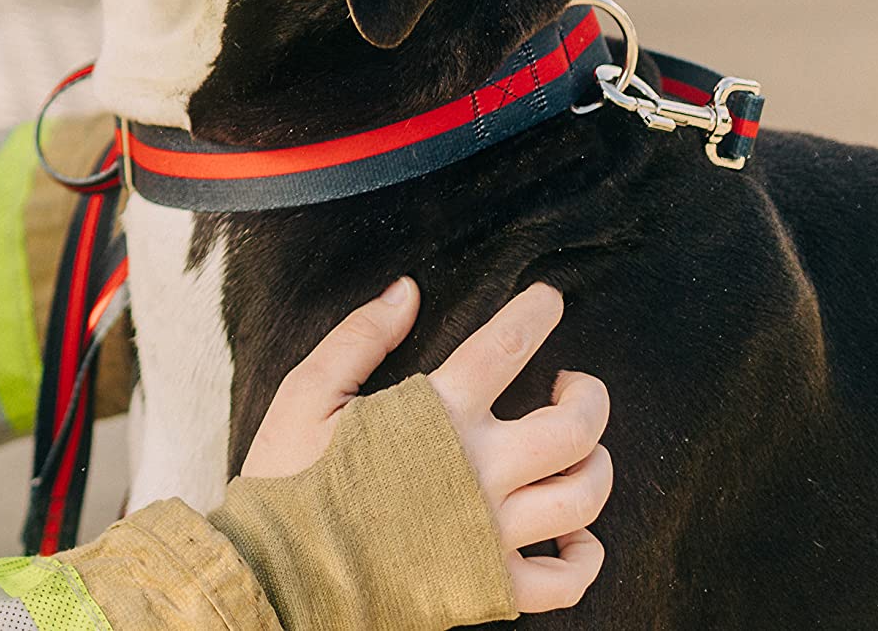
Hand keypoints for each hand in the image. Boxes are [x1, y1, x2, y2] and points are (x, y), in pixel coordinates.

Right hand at [239, 277, 610, 613]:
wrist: (279, 570)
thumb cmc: (289, 478)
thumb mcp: (308, 392)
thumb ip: (360, 336)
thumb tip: (407, 291)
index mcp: (433, 417)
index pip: (504, 348)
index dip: (535, 314)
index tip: (548, 300)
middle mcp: (475, 471)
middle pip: (574, 427)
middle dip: (589, 395)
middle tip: (574, 385)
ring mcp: (490, 532)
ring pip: (583, 497)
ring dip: (598, 466)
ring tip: (582, 452)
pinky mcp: (490, 584)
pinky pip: (566, 579)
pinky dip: (585, 556)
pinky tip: (573, 535)